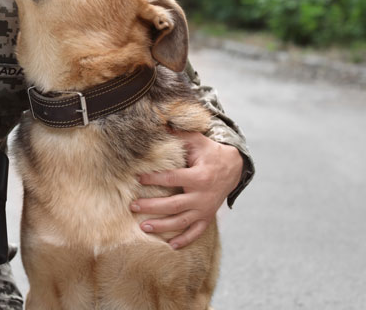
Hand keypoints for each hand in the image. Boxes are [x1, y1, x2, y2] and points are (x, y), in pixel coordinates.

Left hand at [130, 131, 242, 249]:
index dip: (154, 178)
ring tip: (143, 227)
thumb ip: (178, 134)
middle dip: (151, 206)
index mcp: (198, 176)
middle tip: (132, 206)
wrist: (233, 168)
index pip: (172, 179)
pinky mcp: (207, 217)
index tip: (138, 178)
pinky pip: (196, 232)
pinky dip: (184, 240)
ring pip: (181, 222)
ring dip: (162, 226)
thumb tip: (159, 121)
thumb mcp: (197, 140)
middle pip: (173, 205)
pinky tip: (170, 245)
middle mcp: (202, 196)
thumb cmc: (209, 152)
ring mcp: (205, 209)